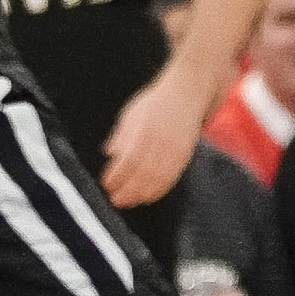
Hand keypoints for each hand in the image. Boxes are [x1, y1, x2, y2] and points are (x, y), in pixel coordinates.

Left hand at [98, 65, 205, 205]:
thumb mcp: (131, 113)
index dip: (117, 176)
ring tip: (129, 202)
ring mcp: (175, 150)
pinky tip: (148, 197)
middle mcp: (161, 142)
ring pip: (157, 180)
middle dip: (127, 191)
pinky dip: (158, 191)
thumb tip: (110, 152)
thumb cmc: (156, 103)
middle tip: (115, 199)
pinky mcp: (184, 156)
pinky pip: (171, 179)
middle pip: (143, 174)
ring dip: (141, 194)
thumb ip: (121, 135)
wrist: (187, 93)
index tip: (106, 183)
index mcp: (145, 130)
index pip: (128, 160)